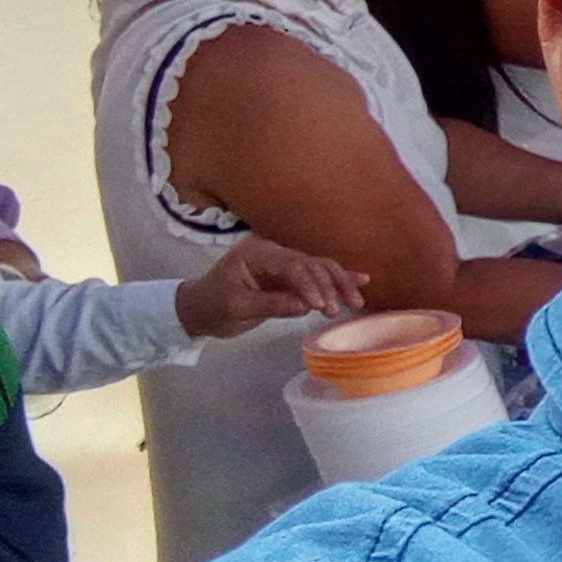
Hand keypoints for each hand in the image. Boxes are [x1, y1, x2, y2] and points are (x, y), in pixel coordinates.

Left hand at [173, 233, 366, 340]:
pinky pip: (318, 274)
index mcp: (256, 253)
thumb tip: (305, 306)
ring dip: (339, 283)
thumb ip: (270, 304)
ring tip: (356, 300)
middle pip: (310, 263)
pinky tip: (362, 280)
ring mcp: (282, 262)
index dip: (309, 284)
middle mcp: (273, 252)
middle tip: (337, 309)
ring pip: (319, 267)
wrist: (199, 309)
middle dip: (328, 286)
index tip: (320, 306)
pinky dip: (338, 279)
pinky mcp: (290, 275)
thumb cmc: (212, 307)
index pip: (291, 264)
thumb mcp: (235, 308)